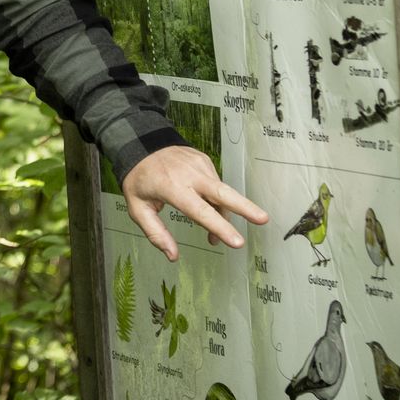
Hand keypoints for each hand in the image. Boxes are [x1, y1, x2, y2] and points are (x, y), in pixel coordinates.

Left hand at [121, 146, 267, 261]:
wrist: (140, 142)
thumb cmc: (139, 179)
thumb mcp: (137, 207)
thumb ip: (155, 233)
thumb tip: (173, 256)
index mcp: (171, 187)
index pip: (199, 210)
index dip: (219, 227)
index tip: (237, 242)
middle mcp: (189, 174)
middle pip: (222, 192)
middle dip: (245, 207)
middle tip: (263, 220)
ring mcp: (199, 164)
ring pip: (221, 192)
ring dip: (223, 215)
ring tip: (213, 236)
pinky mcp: (204, 159)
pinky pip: (216, 184)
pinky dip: (216, 201)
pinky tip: (207, 211)